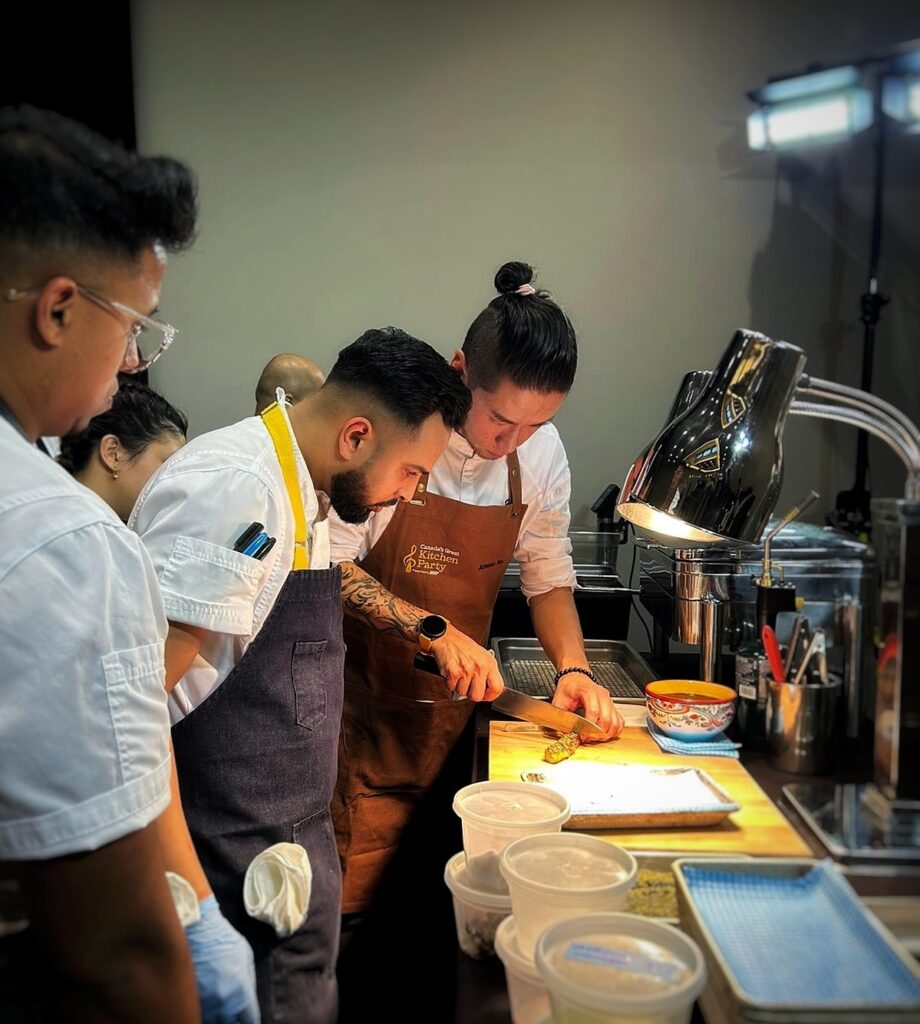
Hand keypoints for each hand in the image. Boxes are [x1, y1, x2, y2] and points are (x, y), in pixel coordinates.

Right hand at [186, 895, 259, 1023]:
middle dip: (230, 1019)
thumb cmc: (224, 940)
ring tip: (217, 1004)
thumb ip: (249, 980)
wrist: (197, 929)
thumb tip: (248, 998)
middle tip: (230, 1012)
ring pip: (210, 1021)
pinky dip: (201, 1010)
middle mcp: (223, 1002)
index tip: (247, 1018)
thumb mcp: (246, 956)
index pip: (250, 1019)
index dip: (249, 1020)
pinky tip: (203, 1001)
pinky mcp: (187, 998)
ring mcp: (204, 1002)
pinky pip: (196, 1011)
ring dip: (214, 1016)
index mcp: (241, 991)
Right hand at [429, 625, 504, 701]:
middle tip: (469, 685)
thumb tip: (490, 689)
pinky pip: (451, 688)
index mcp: (489, 664)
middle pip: (477, 696)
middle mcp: (479, 668)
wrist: (447, 638)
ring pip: (462, 693)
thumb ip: (488, 672)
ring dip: (459, 687)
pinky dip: (450, 683)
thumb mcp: (482, 656)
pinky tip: (452, 673)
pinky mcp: (453, 673)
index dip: (491, 695)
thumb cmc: (463, 646)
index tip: (486, 695)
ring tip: (459, 675)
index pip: (497, 688)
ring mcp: (466, 671)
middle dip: (471, 693)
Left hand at [552, 670, 623, 740]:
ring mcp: (609, 701)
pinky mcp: (613, 707)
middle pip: (606, 719)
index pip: (593, 711)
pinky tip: (603, 734)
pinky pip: (619, 722)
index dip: (589, 727)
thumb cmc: (569, 689)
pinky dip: (613, 731)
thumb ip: (560, 716)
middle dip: (597, 733)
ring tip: (594, 737)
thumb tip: (562, 732)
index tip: (582, 735)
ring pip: (615, 722)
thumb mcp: (559, 700)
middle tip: (587, 738)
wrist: (576, 679)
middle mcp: (602, 695)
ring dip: (606, 734)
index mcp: (588, 691)